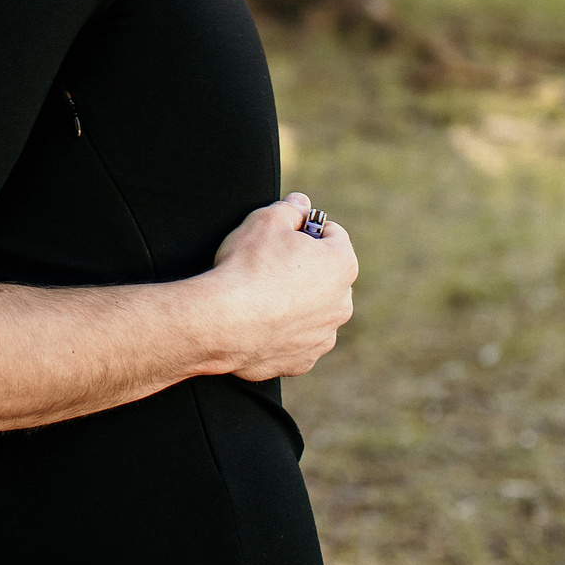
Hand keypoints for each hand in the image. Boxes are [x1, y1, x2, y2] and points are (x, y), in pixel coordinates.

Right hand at [190, 192, 356, 380]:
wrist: (223, 322)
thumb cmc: (247, 267)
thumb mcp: (265, 220)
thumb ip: (289, 208)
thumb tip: (300, 203)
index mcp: (341, 264)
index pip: (331, 234)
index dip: (305, 229)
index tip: (284, 234)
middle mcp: (341, 303)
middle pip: (325, 276)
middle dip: (303, 268)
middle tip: (268, 264)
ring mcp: (324, 336)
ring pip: (313, 311)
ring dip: (295, 303)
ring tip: (260, 297)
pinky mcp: (303, 361)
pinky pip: (296, 341)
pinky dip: (282, 332)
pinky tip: (258, 323)